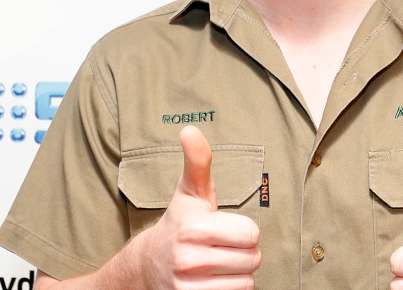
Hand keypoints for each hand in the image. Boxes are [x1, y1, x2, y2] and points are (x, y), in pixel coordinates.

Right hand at [141, 125, 260, 289]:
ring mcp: (187, 286)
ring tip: (219, 262)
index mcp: (192, 228)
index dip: (245, 229)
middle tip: (224, 245)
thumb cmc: (180, 222)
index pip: (252, 234)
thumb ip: (198, 160)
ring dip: (239, 273)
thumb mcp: (190, 190)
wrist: (148, 264)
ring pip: (246, 282)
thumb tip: (190, 129)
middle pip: (253, 259)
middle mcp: (188, 259)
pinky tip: (214, 279)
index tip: (226, 227)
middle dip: (245, 252)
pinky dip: (230, 289)